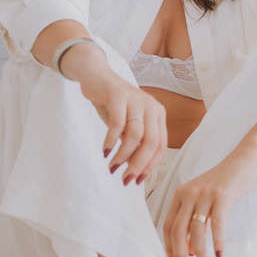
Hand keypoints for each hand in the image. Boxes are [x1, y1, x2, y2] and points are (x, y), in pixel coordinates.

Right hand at [63, 42, 167, 184]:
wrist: (96, 76)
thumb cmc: (112, 104)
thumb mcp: (126, 125)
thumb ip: (132, 143)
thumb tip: (133, 169)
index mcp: (158, 114)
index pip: (160, 145)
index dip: (150, 165)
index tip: (138, 180)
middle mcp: (151, 106)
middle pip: (151, 142)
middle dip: (139, 164)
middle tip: (125, 179)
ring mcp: (136, 99)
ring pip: (135, 135)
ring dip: (123, 155)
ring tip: (112, 167)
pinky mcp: (119, 95)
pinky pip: (118, 124)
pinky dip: (111, 141)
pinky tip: (105, 151)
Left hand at [162, 146, 256, 256]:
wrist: (245, 159)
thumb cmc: (225, 182)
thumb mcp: (205, 200)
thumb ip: (196, 220)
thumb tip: (190, 249)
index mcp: (180, 195)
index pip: (168, 226)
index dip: (168, 248)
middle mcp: (188, 194)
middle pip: (178, 230)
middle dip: (179, 255)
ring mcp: (204, 194)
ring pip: (196, 230)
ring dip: (199, 252)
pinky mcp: (222, 195)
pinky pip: (217, 224)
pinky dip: (217, 242)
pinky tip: (219, 254)